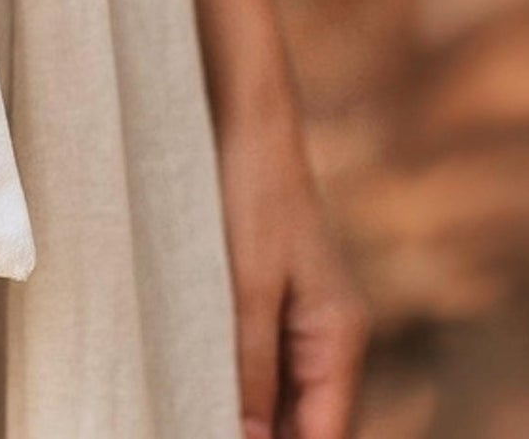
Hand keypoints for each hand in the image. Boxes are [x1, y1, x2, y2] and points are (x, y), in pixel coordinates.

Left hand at [218, 103, 368, 437]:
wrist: (248, 121)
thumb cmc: (253, 195)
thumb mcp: (247, 284)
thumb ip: (250, 364)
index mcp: (339, 339)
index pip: (327, 434)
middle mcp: (330, 337)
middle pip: (306, 420)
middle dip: (262, 435)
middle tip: (192, 423)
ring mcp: (304, 318)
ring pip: (282, 394)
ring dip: (246, 412)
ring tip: (189, 410)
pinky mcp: (275, 298)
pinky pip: (264, 359)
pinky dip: (238, 379)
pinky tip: (196, 382)